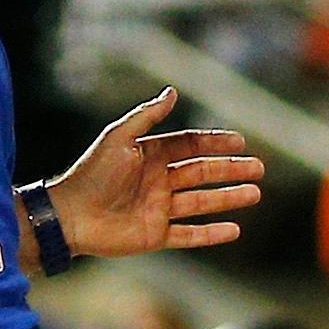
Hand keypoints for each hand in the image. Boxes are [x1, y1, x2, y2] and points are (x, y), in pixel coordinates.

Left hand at [51, 89, 263, 258]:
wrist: (70, 215)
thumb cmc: (91, 173)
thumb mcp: (118, 137)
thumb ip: (146, 116)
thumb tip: (172, 92)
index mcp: (151, 155)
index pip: (191, 146)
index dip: (215, 143)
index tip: (240, 141)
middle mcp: (158, 181)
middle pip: (203, 173)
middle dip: (231, 170)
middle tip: (259, 168)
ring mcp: (159, 209)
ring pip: (202, 203)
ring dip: (228, 198)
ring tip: (254, 194)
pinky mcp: (155, 235)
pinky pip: (189, 235)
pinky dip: (211, 234)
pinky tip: (234, 229)